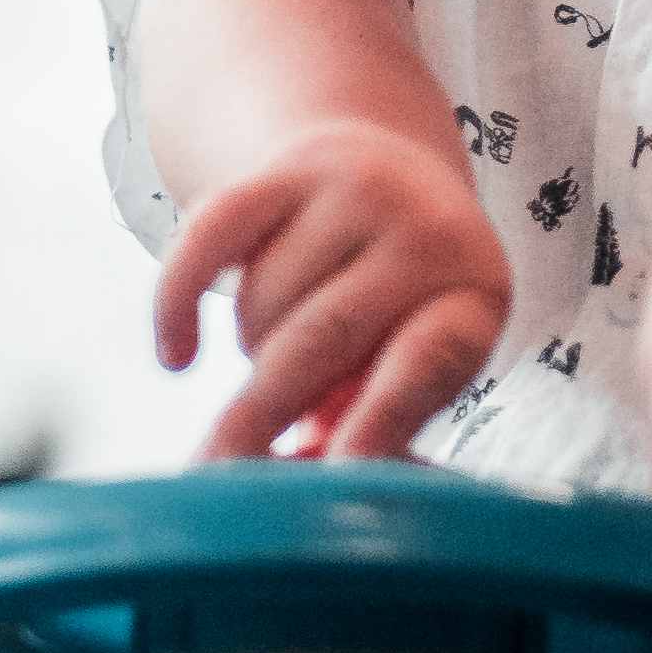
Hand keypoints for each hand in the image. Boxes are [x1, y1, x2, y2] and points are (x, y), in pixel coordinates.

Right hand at [155, 121, 508, 461]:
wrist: (393, 170)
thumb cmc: (405, 305)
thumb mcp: (422, 356)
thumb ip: (378, 421)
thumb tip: (320, 482)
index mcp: (473, 297)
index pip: (427, 362)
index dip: (381, 420)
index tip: (337, 475)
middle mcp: (424, 234)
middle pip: (322, 338)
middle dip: (262, 413)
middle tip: (216, 473)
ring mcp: (354, 192)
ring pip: (262, 302)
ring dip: (252, 348)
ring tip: (284, 346)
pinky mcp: (284, 171)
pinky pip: (205, 239)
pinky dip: (178, 302)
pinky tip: (178, 356)